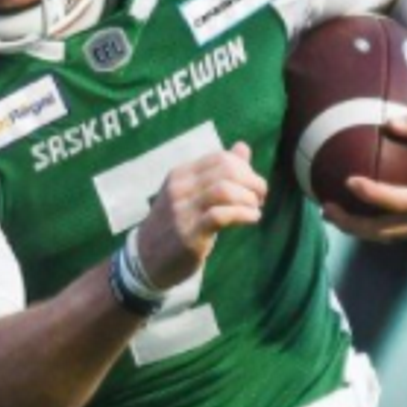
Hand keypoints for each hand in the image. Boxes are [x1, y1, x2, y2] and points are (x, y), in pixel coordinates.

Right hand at [132, 141, 266, 287]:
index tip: (254, 186)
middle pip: (226, 171)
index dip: (245, 169)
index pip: (220, 158)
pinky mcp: (189, 234)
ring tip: (255, 209)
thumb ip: (217, 171)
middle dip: (252, 182)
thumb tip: (242, 147)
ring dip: (248, 198)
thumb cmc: (174, 224)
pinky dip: (243, 214)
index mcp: (180, 175)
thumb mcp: (191, 193)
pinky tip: (252, 219)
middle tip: (260, 197)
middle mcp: (179, 189)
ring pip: (224, 190)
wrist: (145, 259)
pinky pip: (221, 216)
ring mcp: (182, 211)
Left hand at [324, 100, 406, 242]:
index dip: (375, 195)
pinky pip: (390, 231)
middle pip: (387, 229)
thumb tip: (387, 122)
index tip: (349, 181)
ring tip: (327, 212)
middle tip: (326, 207)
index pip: (403, 202)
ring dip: (355, 228)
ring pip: (386, 235)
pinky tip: (344, 211)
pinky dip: (366, 225)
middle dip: (354, 223)